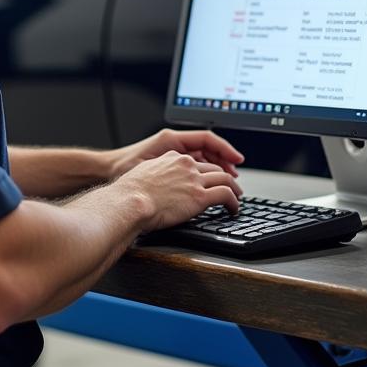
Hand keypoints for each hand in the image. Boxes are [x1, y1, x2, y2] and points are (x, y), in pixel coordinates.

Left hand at [109, 128, 243, 180]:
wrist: (107, 171)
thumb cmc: (124, 167)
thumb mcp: (153, 165)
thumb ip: (177, 167)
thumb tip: (199, 172)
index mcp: (171, 139)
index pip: (206, 138)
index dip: (225, 149)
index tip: (237, 160)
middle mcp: (173, 144)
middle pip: (207, 149)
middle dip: (224, 161)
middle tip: (236, 176)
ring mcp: (171, 153)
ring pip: (201, 158)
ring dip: (216, 168)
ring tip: (228, 182)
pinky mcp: (168, 163)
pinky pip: (193, 165)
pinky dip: (204, 172)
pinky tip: (209, 184)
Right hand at [116, 151, 240, 231]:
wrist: (130, 202)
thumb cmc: (130, 192)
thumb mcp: (143, 171)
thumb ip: (157, 170)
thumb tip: (159, 177)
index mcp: (173, 157)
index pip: (198, 161)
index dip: (208, 171)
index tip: (212, 178)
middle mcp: (186, 165)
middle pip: (215, 169)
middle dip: (225, 178)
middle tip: (230, 189)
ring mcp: (194, 180)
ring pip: (225, 180)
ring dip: (234, 190)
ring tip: (236, 199)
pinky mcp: (200, 196)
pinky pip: (226, 195)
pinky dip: (234, 202)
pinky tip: (233, 209)